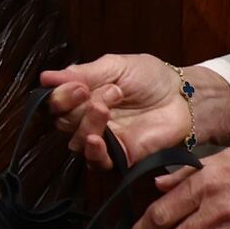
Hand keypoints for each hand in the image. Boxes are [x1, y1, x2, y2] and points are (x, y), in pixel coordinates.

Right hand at [42, 51, 226, 170]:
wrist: (184, 96)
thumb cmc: (150, 77)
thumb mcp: (113, 66)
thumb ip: (80, 74)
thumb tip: (45, 78)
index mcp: (81, 97)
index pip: (54, 104)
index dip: (60, 97)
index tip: (78, 86)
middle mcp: (87, 119)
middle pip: (62, 122)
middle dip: (78, 106)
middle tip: (110, 92)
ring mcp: (104, 139)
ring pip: (76, 142)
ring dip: (87, 124)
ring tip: (108, 107)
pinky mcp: (121, 156)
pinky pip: (97, 162)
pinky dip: (92, 152)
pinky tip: (96, 139)